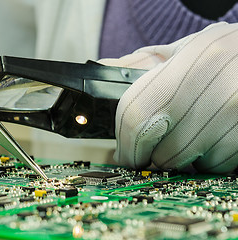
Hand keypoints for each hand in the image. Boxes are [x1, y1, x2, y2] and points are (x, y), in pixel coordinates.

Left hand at [100, 22, 237, 172]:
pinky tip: (214, 134)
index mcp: (176, 72)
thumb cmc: (218, 54)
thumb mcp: (179, 52)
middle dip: (155, 154)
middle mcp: (202, 96)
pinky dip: (210, 158)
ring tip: (193, 130)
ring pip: (186, 162)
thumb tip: (104, 74)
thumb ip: (142, 68)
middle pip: (160, 152)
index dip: (127, 147)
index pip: (134, 124)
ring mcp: (228, 119)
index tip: (128, 155)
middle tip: (162, 141)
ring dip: (183, 155)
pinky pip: (215, 165)